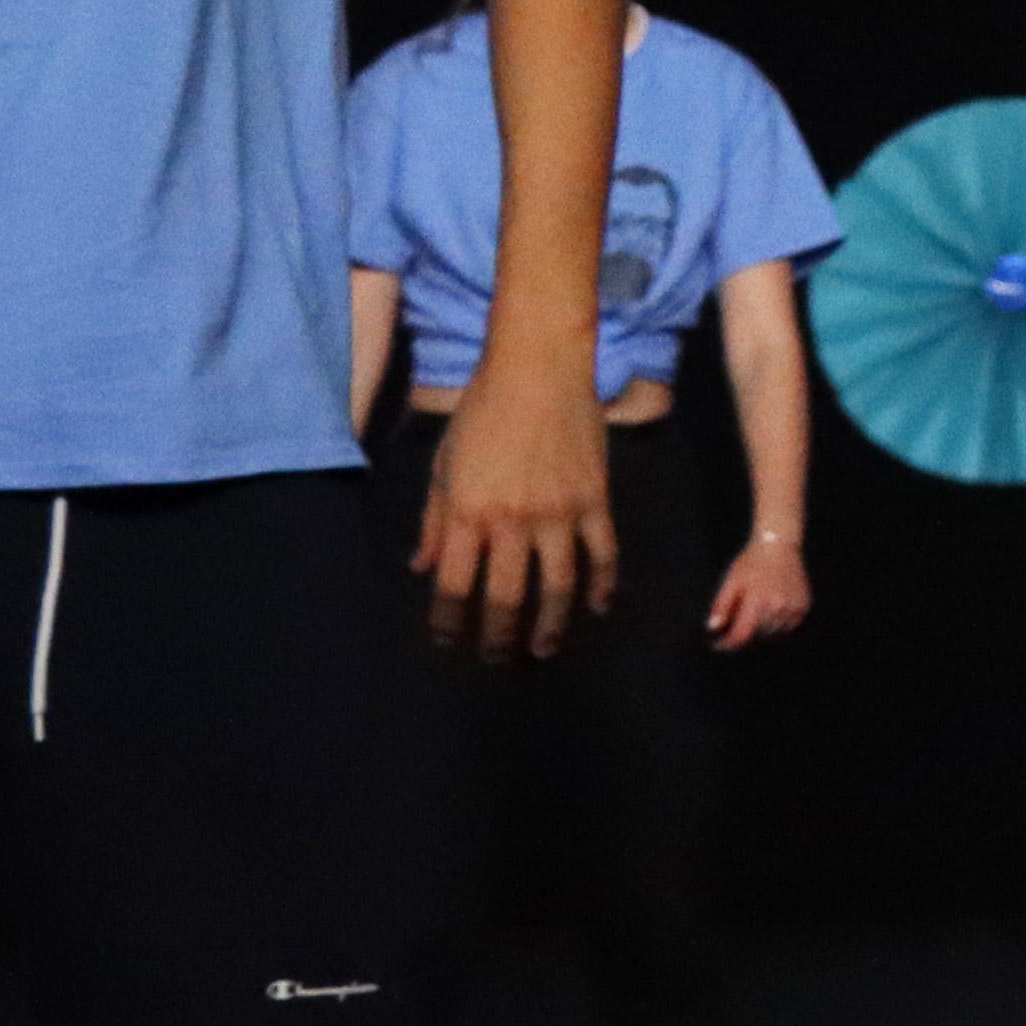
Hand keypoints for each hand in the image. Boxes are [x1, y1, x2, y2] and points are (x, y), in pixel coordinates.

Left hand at [420, 357, 620, 657]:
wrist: (539, 367)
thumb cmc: (482, 411)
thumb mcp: (445, 465)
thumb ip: (435, 522)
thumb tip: (422, 570)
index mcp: (468, 512)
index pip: (454, 586)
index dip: (448, 623)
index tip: (448, 642)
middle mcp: (512, 521)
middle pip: (505, 598)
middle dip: (497, 638)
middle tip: (497, 659)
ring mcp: (559, 513)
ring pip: (557, 587)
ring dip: (550, 627)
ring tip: (543, 648)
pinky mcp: (595, 500)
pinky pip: (603, 555)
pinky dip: (603, 587)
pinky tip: (597, 607)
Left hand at [707, 531, 813, 649]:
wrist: (779, 546)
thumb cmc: (751, 562)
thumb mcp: (731, 581)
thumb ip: (721, 606)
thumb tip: (713, 628)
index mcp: (757, 600)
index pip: (741, 635)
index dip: (728, 644)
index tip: (719, 645)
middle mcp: (777, 606)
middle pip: (756, 636)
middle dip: (744, 634)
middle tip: (735, 623)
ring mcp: (792, 607)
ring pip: (773, 634)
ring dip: (760, 631)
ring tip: (755, 613)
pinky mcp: (803, 606)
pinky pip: (788, 626)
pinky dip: (777, 625)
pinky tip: (771, 610)